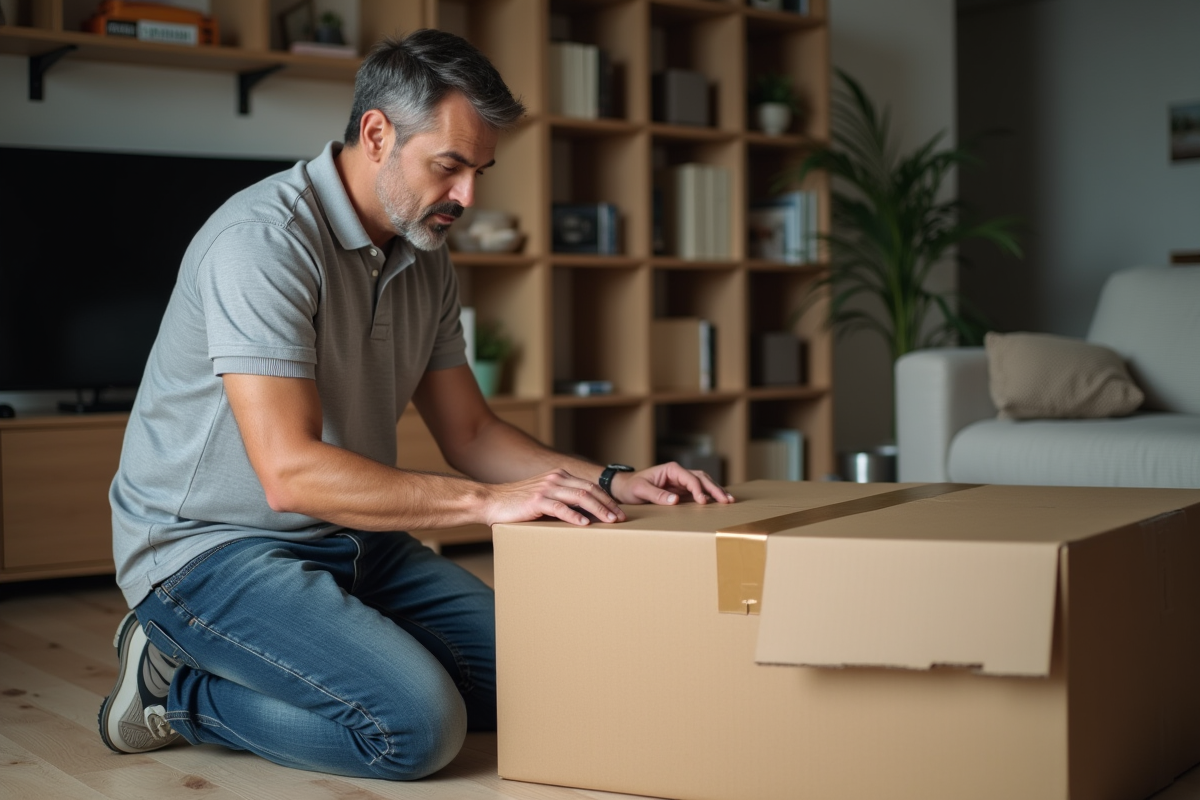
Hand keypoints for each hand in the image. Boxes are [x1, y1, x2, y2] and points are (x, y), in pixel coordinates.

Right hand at [484, 469, 626, 526]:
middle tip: (621, 518)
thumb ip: (561, 500)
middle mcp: (555, 479)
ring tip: (609, 521)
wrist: (491, 501)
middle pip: (589, 490)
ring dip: (598, 510)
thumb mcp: (543, 497)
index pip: (589, 486)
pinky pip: (560, 507)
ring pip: (579, 497)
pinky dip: (574, 516)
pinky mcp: (536, 501)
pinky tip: (585, 524)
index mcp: (559, 476)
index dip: (606, 499)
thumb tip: (583, 515)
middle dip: (608, 505)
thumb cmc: (518, 504)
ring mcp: (546, 489)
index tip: (618, 511)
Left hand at [610, 462, 734, 506]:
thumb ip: (657, 495)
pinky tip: (719, 501)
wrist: (624, 487)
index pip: (690, 478)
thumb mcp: (641, 490)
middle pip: (702, 478)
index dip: (699, 490)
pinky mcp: (682, 490)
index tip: (704, 502)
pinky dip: (710, 495)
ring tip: (729, 500)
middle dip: (715, 489)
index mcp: (671, 469)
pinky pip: (699, 491)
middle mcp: (679, 473)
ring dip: (716, 491)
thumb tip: (676, 500)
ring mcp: (681, 481)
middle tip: (727, 500)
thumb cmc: (631, 487)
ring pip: (704, 483)